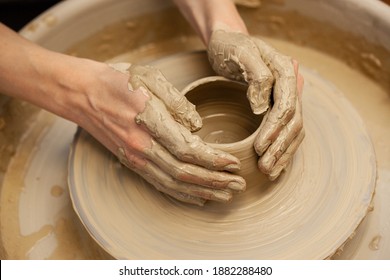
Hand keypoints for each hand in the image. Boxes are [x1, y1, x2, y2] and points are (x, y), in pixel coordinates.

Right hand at [80, 63, 245, 205]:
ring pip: (174, 183)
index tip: (234, 164)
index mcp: (149, 121)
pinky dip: (180, 194)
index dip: (213, 160)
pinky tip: (197, 198)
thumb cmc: (117, 81)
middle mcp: (142, 146)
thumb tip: (198, 126)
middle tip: (238, 185)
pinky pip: (159, 183)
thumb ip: (177, 102)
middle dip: (215, 181)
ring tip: (225, 196)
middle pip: (184, 172)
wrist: (82, 94)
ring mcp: (135, 157)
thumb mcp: (149, 78)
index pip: (188, 149)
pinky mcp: (131, 162)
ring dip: (202, 191)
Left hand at [207, 29, 303, 179]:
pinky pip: (286, 131)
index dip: (275, 129)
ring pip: (293, 131)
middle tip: (264, 167)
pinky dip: (282, 150)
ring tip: (269, 172)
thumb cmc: (231, 46)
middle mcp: (289, 87)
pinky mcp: (276, 107)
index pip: (286, 106)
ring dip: (283, 154)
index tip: (259, 146)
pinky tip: (275, 166)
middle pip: (293, 122)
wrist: (228, 41)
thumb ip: (257, 75)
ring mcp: (284, 98)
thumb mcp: (241, 53)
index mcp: (284, 72)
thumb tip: (262, 106)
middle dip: (280, 148)